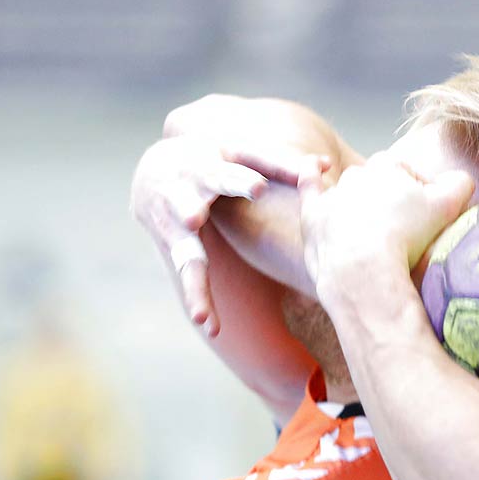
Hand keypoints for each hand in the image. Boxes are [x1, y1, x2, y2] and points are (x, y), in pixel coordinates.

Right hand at [133, 107, 316, 335]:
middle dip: (190, 210)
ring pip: (185, 254)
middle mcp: (184, 199)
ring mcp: (177, 228)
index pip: (224, 174)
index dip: (239, 180)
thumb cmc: (211, 161)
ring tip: (199, 306)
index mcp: (205, 170)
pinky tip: (209, 324)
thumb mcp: (238, 155)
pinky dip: (197, 299)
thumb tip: (326, 167)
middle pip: (188, 205)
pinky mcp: (175, 248)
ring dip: (193, 281)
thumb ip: (280, 164)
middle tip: (194, 217)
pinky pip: (187, 276)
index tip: (257, 187)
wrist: (152, 173)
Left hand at [298, 153, 472, 310]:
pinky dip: (312, 170)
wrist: (363, 270)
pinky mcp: (313, 214)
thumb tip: (460, 180)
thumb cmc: (407, 238)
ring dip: (360, 197)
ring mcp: (333, 194)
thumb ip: (460, 184)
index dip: (419, 192)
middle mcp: (358, 175)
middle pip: (379, 180)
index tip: (425, 217)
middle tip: (402, 228)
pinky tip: (320, 165)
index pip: (407, 172)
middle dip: (390, 197)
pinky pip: (309, 181)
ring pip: (349, 187)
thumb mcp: (449, 207)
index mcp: (390, 167)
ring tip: (373, 224)